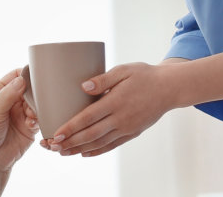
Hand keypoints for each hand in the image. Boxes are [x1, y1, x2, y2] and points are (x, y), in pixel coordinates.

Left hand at [0, 67, 39, 171]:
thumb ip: (7, 95)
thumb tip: (22, 79)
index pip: (14, 77)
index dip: (24, 75)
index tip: (34, 76)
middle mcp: (10, 102)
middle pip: (29, 90)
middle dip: (33, 93)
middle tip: (34, 99)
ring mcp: (20, 115)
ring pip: (36, 104)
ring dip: (35, 108)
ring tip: (29, 116)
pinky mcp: (29, 128)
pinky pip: (39, 118)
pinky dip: (38, 119)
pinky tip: (30, 124)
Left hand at [43, 62, 178, 156]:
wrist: (170, 88)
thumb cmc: (145, 75)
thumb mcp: (124, 70)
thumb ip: (103, 78)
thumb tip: (84, 86)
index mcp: (116, 102)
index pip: (88, 117)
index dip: (71, 127)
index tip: (56, 134)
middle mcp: (121, 118)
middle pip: (91, 134)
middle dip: (70, 142)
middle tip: (52, 147)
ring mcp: (127, 128)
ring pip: (100, 142)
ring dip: (80, 148)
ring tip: (64, 152)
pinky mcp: (133, 133)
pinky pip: (112, 145)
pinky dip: (98, 150)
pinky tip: (85, 153)